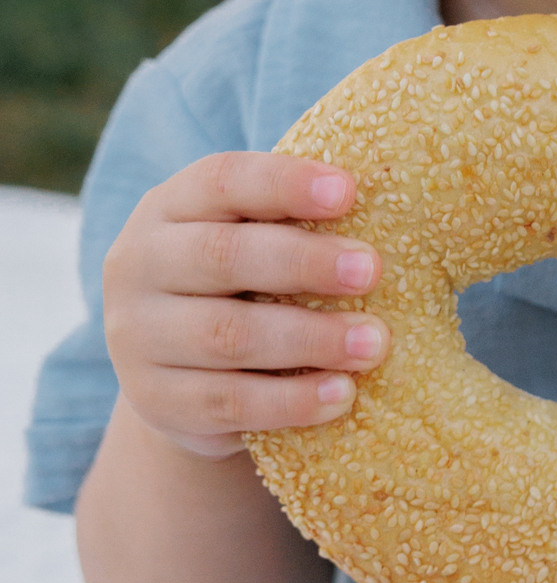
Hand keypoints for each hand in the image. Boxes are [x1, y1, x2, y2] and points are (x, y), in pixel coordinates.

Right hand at [100, 153, 389, 460]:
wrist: (181, 378)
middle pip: (222, 255)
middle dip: (304, 262)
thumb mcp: (253, 242)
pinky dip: (291, 400)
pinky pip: (227, 402)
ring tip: (373, 343)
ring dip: (309, 339)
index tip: (348, 192)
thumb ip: (296, 222)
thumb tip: (392, 200)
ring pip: (226, 334)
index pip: (221, 180)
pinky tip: (342, 395)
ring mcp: (137, 337)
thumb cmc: (243, 287)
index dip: (283, 184)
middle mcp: (138, 264)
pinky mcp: (154, 401)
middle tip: (372, 271)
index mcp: (169, 207)